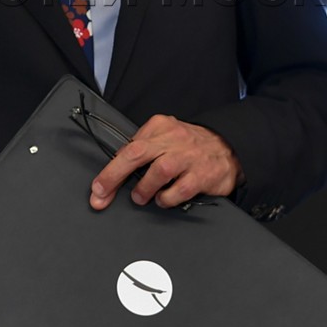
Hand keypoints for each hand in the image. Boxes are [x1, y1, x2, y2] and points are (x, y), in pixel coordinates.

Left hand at [89, 114, 239, 210]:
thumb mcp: (165, 136)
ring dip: (144, 189)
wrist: (229, 147)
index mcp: (160, 126)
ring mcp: (189, 156)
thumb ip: (143, 148)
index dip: (109, 170)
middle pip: (136, 154)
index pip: (128, 146)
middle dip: (114, 176)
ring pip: (158, 171)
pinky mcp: (203, 175)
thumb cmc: (190, 146)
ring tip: (141, 197)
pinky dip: (167, 199)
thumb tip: (115, 169)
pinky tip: (164, 199)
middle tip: (102, 195)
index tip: (98, 188)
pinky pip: (179, 190)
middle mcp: (173, 138)